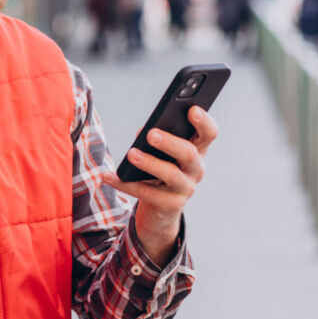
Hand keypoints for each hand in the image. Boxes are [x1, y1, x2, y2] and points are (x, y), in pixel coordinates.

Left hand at [104, 106, 218, 265]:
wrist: (160, 209)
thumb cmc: (159, 170)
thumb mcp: (159, 153)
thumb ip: (154, 138)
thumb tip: (143, 133)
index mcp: (197, 151)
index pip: (208, 134)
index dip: (204, 122)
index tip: (192, 109)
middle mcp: (196, 170)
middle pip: (189, 153)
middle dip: (170, 142)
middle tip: (151, 134)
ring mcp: (186, 189)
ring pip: (171, 174)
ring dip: (150, 163)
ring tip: (131, 154)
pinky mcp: (171, 205)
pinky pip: (147, 193)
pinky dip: (126, 184)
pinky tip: (109, 176)